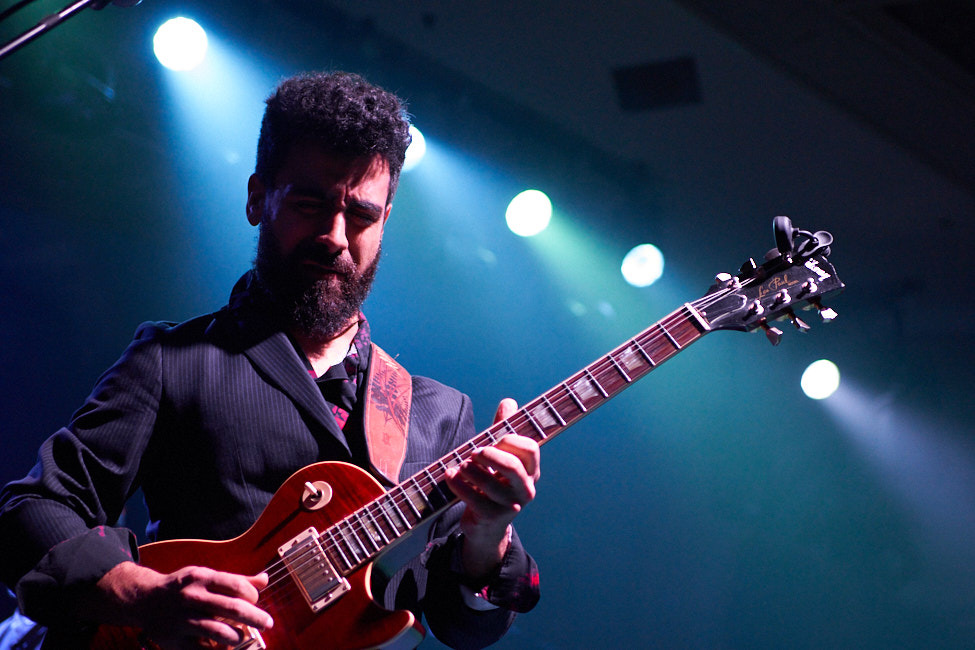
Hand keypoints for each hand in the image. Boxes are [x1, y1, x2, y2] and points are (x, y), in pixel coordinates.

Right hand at [90, 561, 273, 648]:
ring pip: (220, 633)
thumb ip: (236, 580)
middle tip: (268, 623)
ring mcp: (182, 620)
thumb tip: (265, 579)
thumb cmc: (184, 587)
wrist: (144, 599)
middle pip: (233, 609)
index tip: (254, 601)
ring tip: (240, 636)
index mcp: (202, 577)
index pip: (238, 586)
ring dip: (237, 637)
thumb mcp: (206, 575)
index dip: (253, 595)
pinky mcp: (173, 641)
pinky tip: (223, 648)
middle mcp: (192, 597)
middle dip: (256, 618)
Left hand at [444, 398, 539, 579]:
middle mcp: (526, 489)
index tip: (496, 437)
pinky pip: (474, 499)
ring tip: (460, 465)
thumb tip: (509, 402)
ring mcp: (511, 506)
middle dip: (491, 455)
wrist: (486, 524)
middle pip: (513, 467)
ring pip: (491, 485)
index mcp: (531, 471)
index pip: (530, 449)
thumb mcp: (499, 456)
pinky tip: (450, 475)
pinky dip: (458, 484)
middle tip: (475, 451)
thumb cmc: (494, 481)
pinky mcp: (492, 517)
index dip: (511, 440)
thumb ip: (503, 430)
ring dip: (471, 470)